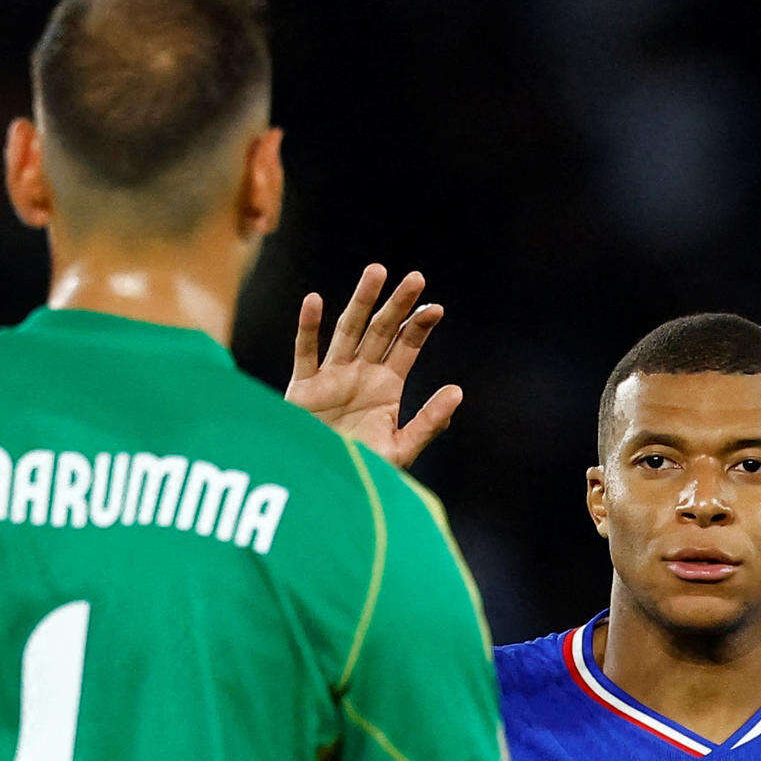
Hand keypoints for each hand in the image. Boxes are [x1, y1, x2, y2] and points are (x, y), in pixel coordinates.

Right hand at [286, 263, 463, 467]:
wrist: (321, 487)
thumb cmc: (361, 471)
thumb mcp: (400, 450)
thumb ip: (428, 423)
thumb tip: (457, 391)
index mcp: (386, 386)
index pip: (406, 346)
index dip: (420, 326)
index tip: (436, 309)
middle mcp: (361, 373)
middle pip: (381, 330)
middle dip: (398, 305)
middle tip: (416, 279)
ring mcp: (332, 376)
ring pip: (347, 331)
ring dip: (361, 302)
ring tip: (377, 272)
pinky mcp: (303, 387)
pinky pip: (305, 353)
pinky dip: (308, 328)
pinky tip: (314, 301)